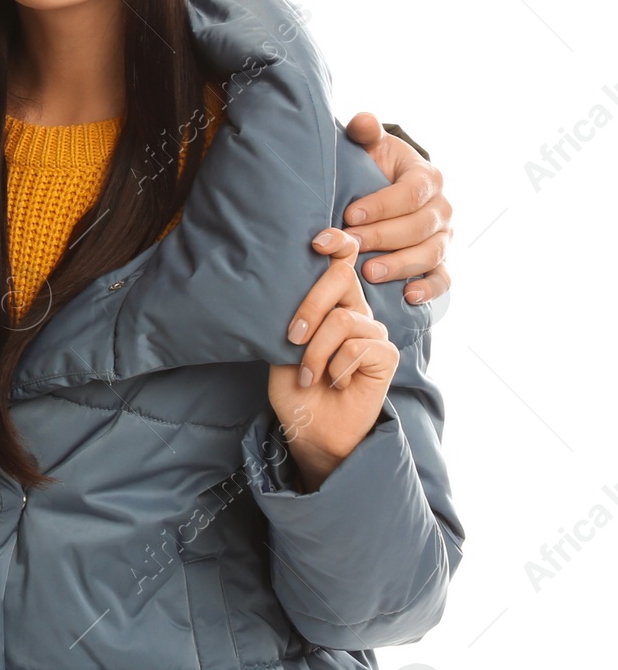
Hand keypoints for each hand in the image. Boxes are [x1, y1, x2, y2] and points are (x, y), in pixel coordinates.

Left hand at [274, 228, 398, 490]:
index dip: (336, 242)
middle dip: (309, 306)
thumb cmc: (295, 385)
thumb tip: (285, 278)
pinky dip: (335, 367)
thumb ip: (293, 311)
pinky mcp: (386, 354)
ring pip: (342, 318)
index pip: (342, 260)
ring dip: (315, 350)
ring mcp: (373, 331)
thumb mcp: (283, 343)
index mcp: (331, 301)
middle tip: (291, 337)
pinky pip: (357, 346)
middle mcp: (355, 310)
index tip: (316, 241)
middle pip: (341, 277)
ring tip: (308, 374)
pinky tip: (335, 382)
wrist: (309, 428)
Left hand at [343, 112, 450, 304]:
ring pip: (431, 254)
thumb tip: (362, 121)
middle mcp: (442, 208)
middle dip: (382, 237)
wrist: (386, 187)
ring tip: (370, 272)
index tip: (350, 215)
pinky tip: (409, 296)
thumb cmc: (374, 166)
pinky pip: (444, 278)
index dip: (382, 205)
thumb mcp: (371, 146)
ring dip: (400, 265)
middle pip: (419, 227)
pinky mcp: (441, 261)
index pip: (411, 193)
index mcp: (427, 177)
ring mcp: (444, 237)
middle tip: (349, 245)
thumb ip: (365, 132)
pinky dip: (430, 289)